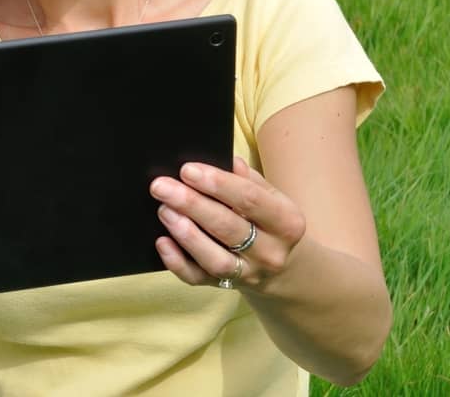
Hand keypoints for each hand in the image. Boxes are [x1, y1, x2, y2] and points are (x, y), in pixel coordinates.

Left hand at [149, 156, 306, 292]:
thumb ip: (250, 180)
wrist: (287, 270)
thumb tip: (229, 161)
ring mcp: (248, 274)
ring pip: (215, 259)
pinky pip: (198, 278)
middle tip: (162, 186)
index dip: (217, 183)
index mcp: (286, 222)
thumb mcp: (272, 199)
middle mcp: (270, 252)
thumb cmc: (271, 222)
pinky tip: (162, 242)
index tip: (187, 170)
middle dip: (192, 204)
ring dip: (186, 235)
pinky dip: (178, 263)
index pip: (249, 199)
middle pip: (228, 227)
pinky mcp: (226, 287)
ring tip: (164, 210)